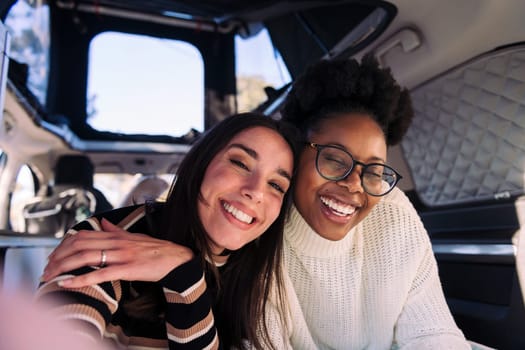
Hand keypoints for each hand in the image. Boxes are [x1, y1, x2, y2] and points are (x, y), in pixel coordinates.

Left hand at [41, 218, 193, 287]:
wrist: (177, 260)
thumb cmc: (157, 250)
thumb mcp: (135, 236)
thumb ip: (117, 230)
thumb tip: (104, 222)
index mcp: (117, 235)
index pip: (83, 235)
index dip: (64, 244)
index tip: (54, 255)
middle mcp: (117, 242)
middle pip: (79, 245)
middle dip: (58, 257)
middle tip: (46, 268)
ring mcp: (122, 255)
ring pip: (85, 257)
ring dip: (64, 267)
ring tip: (51, 276)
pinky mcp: (127, 269)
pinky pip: (100, 274)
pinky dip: (81, 279)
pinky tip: (68, 283)